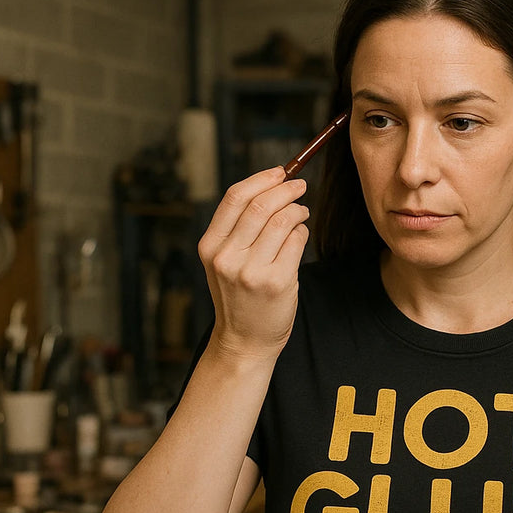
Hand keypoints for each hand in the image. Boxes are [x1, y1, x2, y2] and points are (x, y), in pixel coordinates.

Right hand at [196, 167, 310, 364]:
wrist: (245, 339)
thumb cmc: (239, 295)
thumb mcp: (224, 261)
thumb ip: (237, 228)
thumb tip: (271, 185)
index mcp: (210, 246)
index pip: (235, 198)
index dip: (261, 179)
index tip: (279, 172)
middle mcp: (227, 257)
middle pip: (261, 205)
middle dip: (286, 189)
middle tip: (300, 186)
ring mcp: (251, 271)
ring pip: (283, 221)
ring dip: (297, 210)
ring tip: (301, 213)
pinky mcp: (276, 282)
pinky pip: (297, 241)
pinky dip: (302, 232)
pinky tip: (299, 237)